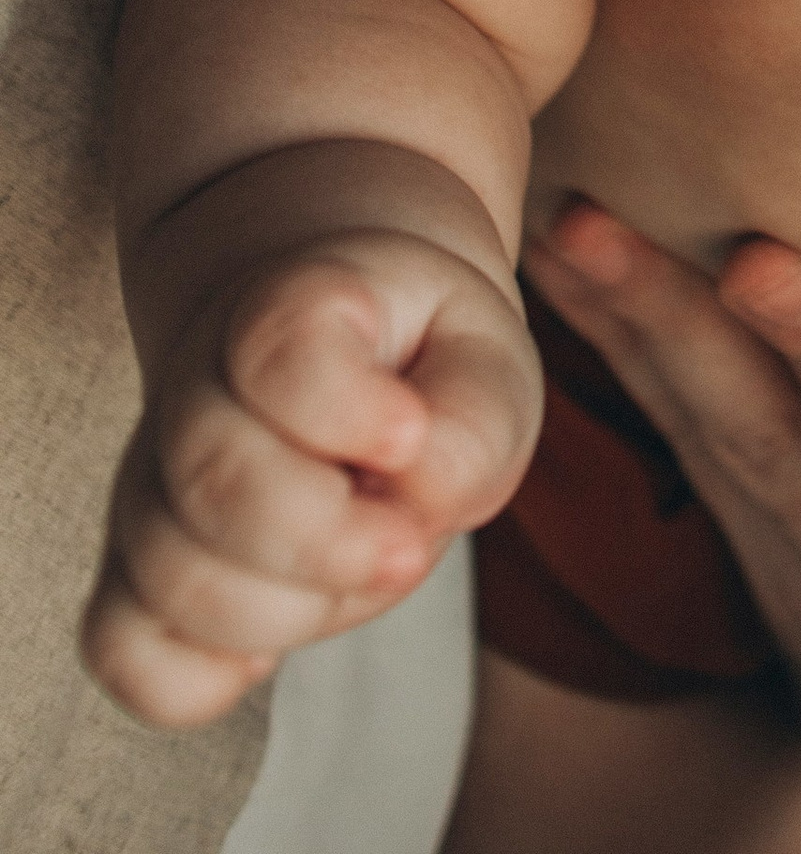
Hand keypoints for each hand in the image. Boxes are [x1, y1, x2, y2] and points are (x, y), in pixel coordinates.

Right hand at [82, 228, 539, 728]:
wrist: (347, 348)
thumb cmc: (422, 362)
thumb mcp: (486, 361)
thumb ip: (474, 423)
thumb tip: (418, 496)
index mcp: (291, 310)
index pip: (280, 354)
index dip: (347, 411)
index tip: (409, 433)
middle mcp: (198, 390)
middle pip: (215, 479)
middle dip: (329, 543)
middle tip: (409, 548)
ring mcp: (154, 483)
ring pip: (167, 576)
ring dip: (287, 612)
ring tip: (352, 578)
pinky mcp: (135, 572)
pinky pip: (123, 652)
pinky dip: (194, 680)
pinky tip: (267, 651)